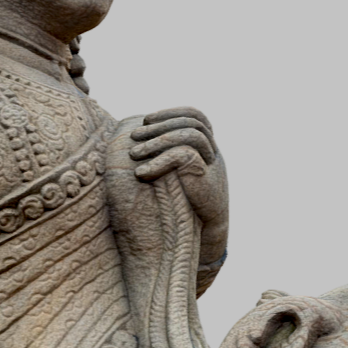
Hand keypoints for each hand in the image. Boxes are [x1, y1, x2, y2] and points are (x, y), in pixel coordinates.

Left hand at [129, 106, 227, 228]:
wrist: (204, 233)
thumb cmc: (183, 206)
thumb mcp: (174, 177)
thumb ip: (165, 158)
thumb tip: (135, 143)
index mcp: (207, 148)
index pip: (195, 116)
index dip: (171, 113)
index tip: (147, 119)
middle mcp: (214, 152)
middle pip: (192, 122)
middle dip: (160, 125)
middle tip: (134, 135)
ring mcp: (214, 164)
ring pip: (190, 135)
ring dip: (158, 140)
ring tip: (133, 153)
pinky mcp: (208, 178)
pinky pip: (184, 156)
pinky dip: (160, 161)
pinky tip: (141, 173)